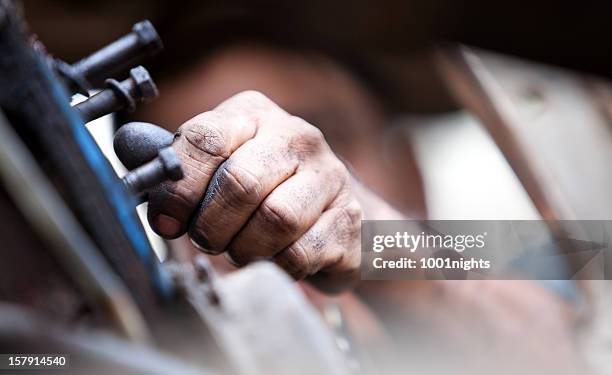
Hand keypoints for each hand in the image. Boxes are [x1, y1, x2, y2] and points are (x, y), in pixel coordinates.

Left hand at [148, 91, 375, 290]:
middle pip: (239, 182)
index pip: (204, 140)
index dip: (177, 189)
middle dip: (212, 226)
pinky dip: (278, 267)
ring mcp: (329, 175)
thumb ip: (181, 165)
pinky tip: (277, 260)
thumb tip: (133, 162)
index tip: (166, 223)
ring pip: (274, 220)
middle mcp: (296, 137)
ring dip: (246, 249)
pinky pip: (301, 252)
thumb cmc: (267, 190)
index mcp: (254, 116)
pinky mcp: (350, 217)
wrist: (338, 212)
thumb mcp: (223, 164)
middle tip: (209, 241)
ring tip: (244, 250)